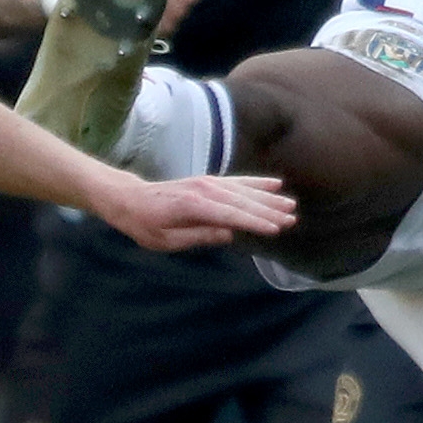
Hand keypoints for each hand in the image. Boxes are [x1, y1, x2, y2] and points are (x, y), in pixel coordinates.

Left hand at [92, 171, 296, 253]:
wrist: (130, 198)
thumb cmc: (145, 224)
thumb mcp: (166, 240)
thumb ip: (198, 235)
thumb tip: (228, 234)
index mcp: (193, 206)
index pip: (230, 215)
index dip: (254, 222)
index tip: (275, 229)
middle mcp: (203, 190)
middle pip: (242, 201)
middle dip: (268, 210)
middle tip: (292, 218)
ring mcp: (207, 183)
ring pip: (244, 191)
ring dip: (268, 198)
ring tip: (290, 205)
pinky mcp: (208, 182)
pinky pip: (237, 182)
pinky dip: (257, 183)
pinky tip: (274, 185)